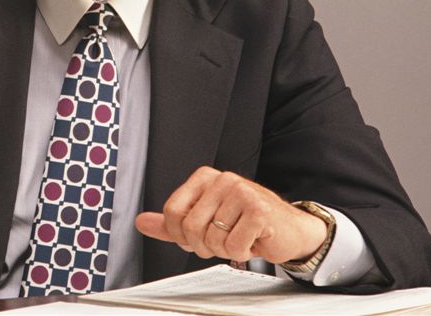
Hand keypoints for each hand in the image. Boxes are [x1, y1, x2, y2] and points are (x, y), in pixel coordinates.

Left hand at [134, 166, 327, 264]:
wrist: (289, 229)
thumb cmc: (246, 223)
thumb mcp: (204, 220)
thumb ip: (172, 222)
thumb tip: (141, 222)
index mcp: (204, 177)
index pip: (171, 211)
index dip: (181, 234)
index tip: (198, 235)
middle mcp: (222, 179)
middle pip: (190, 228)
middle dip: (205, 245)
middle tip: (223, 240)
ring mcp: (242, 191)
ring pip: (212, 239)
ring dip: (225, 250)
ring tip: (240, 237)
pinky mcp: (259, 210)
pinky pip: (234, 246)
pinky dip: (242, 252)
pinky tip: (253, 240)